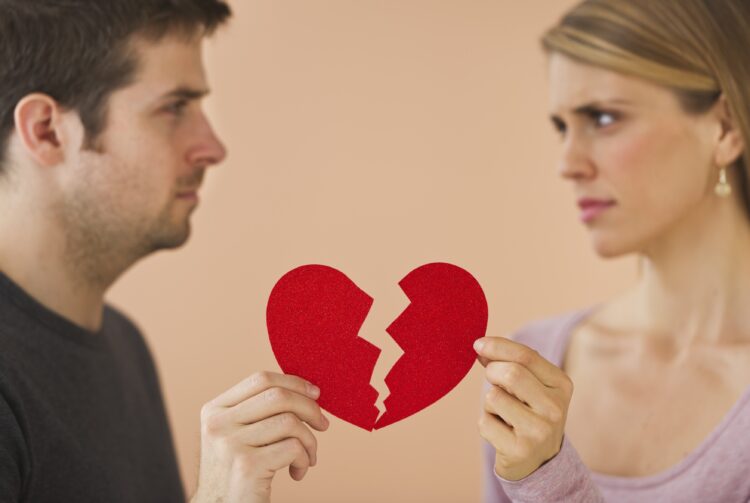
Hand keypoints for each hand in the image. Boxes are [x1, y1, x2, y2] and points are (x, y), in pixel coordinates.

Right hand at [191, 371, 329, 502]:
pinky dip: (304, 460)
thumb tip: (306, 390)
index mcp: (214, 410)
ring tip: (308, 458)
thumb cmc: (237, 474)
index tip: (315, 393)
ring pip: (290, 422)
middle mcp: (218, 424)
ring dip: (310, 441)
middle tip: (323, 425)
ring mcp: (230, 444)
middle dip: (310, 408)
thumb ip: (258, 411)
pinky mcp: (247, 466)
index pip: (260, 379)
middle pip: (278, 396)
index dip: (294, 382)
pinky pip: (293, 448)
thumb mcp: (237, 435)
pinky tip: (297, 472)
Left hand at [475, 337, 572, 480]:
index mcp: (561, 384)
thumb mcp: (530, 385)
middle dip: (492, 372)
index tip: (478, 344)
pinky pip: (484, 423)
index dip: (497, 346)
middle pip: (511, 373)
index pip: (526, 355)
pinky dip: (486, 424)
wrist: (540, 462)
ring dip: (489, 403)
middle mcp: (555, 408)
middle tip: (493, 381)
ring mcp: (539, 431)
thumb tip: (480, 346)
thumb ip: (511, 363)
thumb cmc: (529, 413)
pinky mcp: (520, 450)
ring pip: (494, 397)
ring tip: (503, 414)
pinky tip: (502, 433)